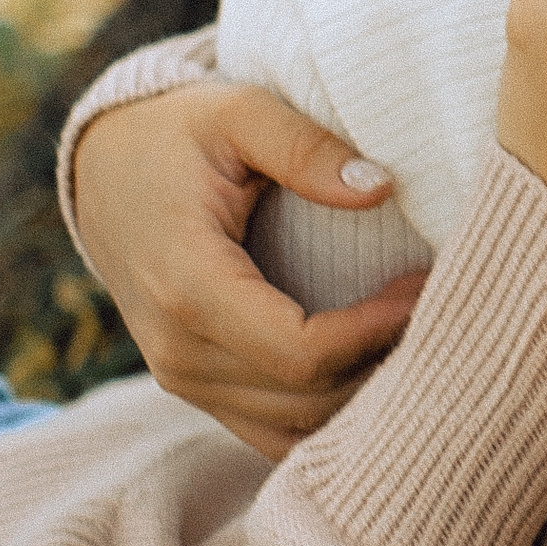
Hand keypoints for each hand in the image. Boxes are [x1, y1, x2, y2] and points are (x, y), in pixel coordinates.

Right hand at [72, 80, 429, 461]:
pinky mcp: (197, 390)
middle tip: (443, 308)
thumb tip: (382, 188)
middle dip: (384, 362)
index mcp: (188, 288)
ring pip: (295, 429)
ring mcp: (184, 381)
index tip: (426, 285)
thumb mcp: (238, 113)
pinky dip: (331, 414)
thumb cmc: (177, 134)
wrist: (103, 171)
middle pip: (308, 398)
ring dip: (365, 397)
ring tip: (418, 336)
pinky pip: (274, 432)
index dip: (377, 331)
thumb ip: (307, 148)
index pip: (301, 351)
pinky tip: (379, 368)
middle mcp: (178, 353)